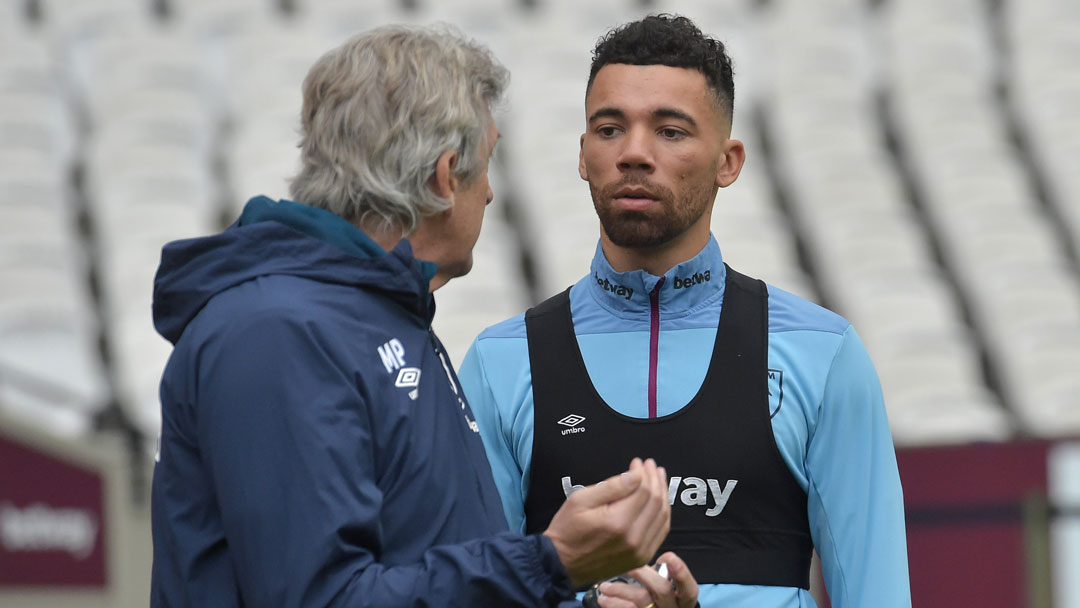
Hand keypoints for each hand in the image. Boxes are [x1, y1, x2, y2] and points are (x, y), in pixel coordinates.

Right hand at [543, 458, 670, 587]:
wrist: (562, 563)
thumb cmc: (567, 531)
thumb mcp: (581, 500)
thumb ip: (611, 486)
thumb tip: (635, 474)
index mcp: (618, 522)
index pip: (643, 490)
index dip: (643, 472)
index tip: (637, 462)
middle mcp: (633, 539)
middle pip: (656, 502)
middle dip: (656, 479)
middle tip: (650, 465)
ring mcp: (640, 551)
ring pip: (662, 517)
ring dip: (662, 494)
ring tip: (657, 478)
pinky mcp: (641, 558)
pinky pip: (660, 532)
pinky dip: (662, 514)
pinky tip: (658, 501)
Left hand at [594, 552, 698, 607]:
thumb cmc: (655, 597)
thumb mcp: (663, 584)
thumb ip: (659, 572)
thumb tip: (641, 548)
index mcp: (683, 600)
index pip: (689, 588)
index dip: (681, 572)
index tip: (667, 556)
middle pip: (662, 590)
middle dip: (641, 573)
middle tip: (626, 565)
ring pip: (642, 601)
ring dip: (620, 590)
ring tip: (605, 586)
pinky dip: (615, 604)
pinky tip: (606, 599)